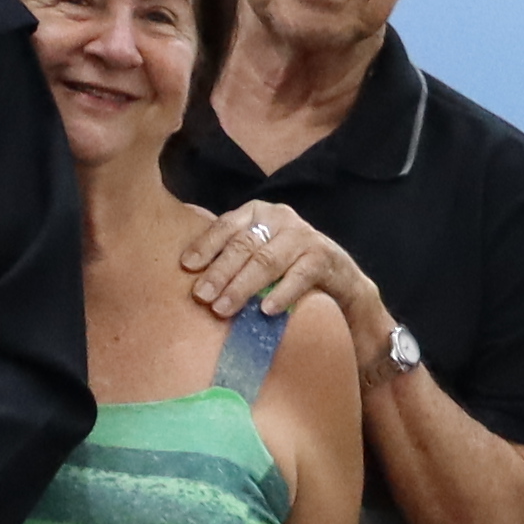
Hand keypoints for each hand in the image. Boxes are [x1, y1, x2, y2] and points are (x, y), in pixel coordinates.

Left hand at [187, 198, 384, 356]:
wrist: (340, 280)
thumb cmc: (285, 266)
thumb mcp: (256, 252)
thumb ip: (228, 253)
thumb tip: (183, 269)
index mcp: (257, 212)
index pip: (226, 226)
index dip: (205, 245)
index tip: (186, 267)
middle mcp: (280, 218)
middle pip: (243, 245)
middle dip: (220, 272)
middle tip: (201, 297)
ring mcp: (304, 236)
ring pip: (267, 261)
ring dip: (242, 287)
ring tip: (223, 309)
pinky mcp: (324, 257)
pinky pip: (299, 276)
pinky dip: (282, 293)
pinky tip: (266, 310)